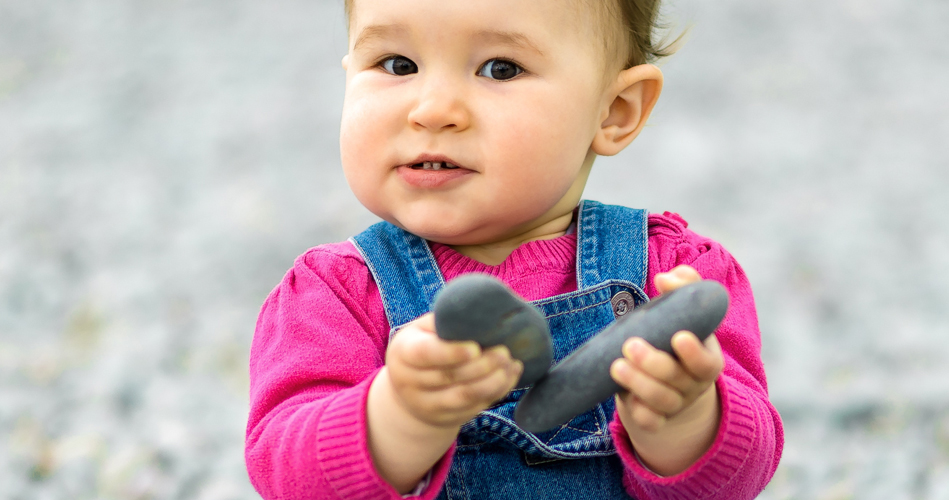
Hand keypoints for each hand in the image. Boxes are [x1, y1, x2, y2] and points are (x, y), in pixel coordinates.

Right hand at [384, 313, 522, 428]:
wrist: (409, 388)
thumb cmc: (424, 345)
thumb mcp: (425, 329)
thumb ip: (447, 321)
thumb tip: (483, 311)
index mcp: (403, 352)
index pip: (425, 353)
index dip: (451, 352)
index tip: (476, 347)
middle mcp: (410, 382)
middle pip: (449, 376)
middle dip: (482, 365)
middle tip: (504, 351)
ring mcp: (426, 405)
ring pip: (464, 396)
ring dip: (493, 381)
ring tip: (511, 364)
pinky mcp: (445, 419)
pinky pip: (474, 407)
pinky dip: (496, 392)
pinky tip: (510, 375)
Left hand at [610, 265, 723, 474]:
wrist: (671, 376)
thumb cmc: (672, 333)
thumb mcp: (682, 311)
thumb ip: (682, 287)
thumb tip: (666, 278)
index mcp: (707, 358)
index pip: (708, 361)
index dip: (695, 352)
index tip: (677, 337)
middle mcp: (694, 384)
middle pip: (678, 380)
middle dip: (654, 363)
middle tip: (630, 345)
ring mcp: (676, 403)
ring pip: (662, 400)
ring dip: (639, 384)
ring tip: (617, 366)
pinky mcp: (658, 417)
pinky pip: (651, 422)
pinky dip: (640, 412)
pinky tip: (624, 397)